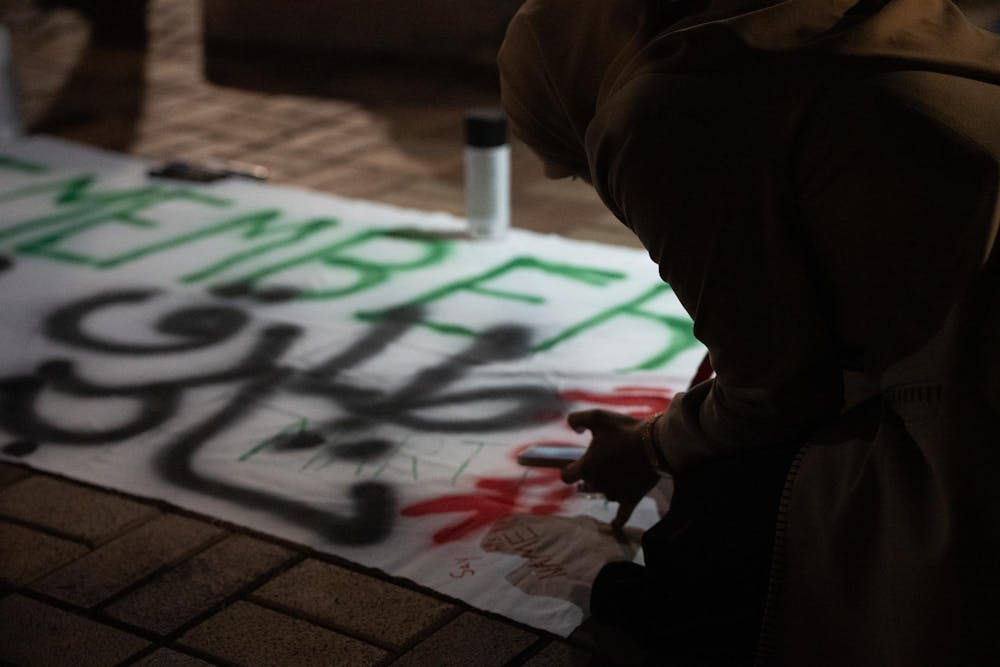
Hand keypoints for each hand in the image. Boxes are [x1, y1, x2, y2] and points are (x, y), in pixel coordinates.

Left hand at [561, 409, 659, 532]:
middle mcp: (597, 484)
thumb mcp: (597, 417)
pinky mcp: (630, 500)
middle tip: (605, 460)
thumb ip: (577, 419)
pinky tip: (615, 525)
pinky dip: (618, 521)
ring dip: (606, 486)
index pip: (567, 476)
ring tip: (617, 472)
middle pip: (585, 484)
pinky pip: (622, 516)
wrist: (656, 443)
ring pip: (603, 494)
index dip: (568, 470)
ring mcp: (614, 494)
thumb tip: (572, 428)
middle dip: (591, 474)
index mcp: (587, 467)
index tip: (574, 465)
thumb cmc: (625, 429)